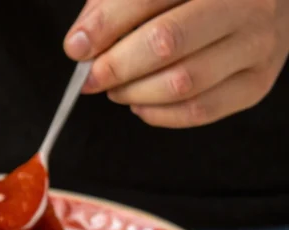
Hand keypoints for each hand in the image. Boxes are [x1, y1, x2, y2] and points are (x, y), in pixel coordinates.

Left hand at [65, 0, 288, 127]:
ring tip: (117, 88)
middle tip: (92, 77)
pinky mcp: (256, 82)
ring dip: (134, 92)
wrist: (257, 3)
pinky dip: (157, 113)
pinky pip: (199, 110)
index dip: (107, 25)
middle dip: (116, 66)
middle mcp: (246, 4)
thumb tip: (81, 44)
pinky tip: (141, 102)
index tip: (78, 47)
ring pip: (182, 83)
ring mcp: (257, 45)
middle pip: (166, 43)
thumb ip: (114, 5)